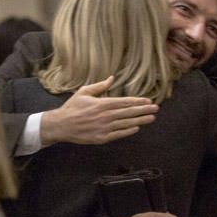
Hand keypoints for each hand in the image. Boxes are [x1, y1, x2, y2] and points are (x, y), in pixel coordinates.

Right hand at [40, 76, 158, 145]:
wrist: (61, 125)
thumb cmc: (72, 108)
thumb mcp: (84, 92)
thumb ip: (99, 86)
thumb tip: (112, 78)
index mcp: (102, 104)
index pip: (124, 102)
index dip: (137, 101)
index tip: (148, 100)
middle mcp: (105, 115)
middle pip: (128, 112)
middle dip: (144, 110)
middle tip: (156, 108)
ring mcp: (104, 127)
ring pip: (126, 123)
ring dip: (140, 120)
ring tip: (152, 118)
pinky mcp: (101, 138)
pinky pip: (118, 134)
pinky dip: (128, 131)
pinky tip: (137, 128)